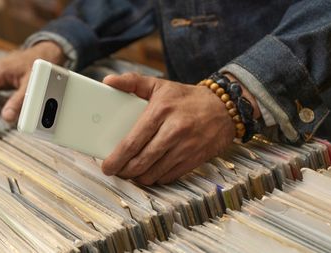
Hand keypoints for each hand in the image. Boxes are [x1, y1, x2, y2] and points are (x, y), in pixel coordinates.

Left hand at [101, 73, 235, 184]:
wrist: (224, 108)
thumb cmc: (186, 98)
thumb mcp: (159, 85)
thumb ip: (132, 82)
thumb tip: (107, 82)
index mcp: (161, 111)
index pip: (132, 142)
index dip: (116, 158)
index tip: (107, 166)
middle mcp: (174, 131)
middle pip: (141, 162)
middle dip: (124, 171)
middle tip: (117, 171)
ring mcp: (185, 148)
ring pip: (153, 173)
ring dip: (138, 177)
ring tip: (132, 171)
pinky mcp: (194, 160)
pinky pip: (168, 177)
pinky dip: (156, 178)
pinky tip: (150, 171)